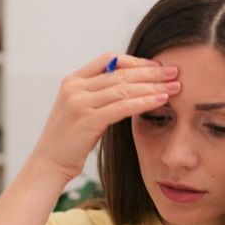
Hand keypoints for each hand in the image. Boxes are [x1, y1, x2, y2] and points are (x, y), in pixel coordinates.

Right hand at [30, 53, 180, 183]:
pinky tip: (161, 100)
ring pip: (124, 88)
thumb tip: (129, 89)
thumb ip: (99, 96)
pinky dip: (145, 102)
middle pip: (121, 72)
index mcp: (73, 80)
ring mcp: (80, 102)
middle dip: (151, 72)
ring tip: (175, 87)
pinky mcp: (88, 119)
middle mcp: (75, 87)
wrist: (49, 163)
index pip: (109, 60)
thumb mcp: (82, 111)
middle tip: (175, 72)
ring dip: (153, 86)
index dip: (136, 61)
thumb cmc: (70, 141)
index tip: (157, 66)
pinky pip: (123, 106)